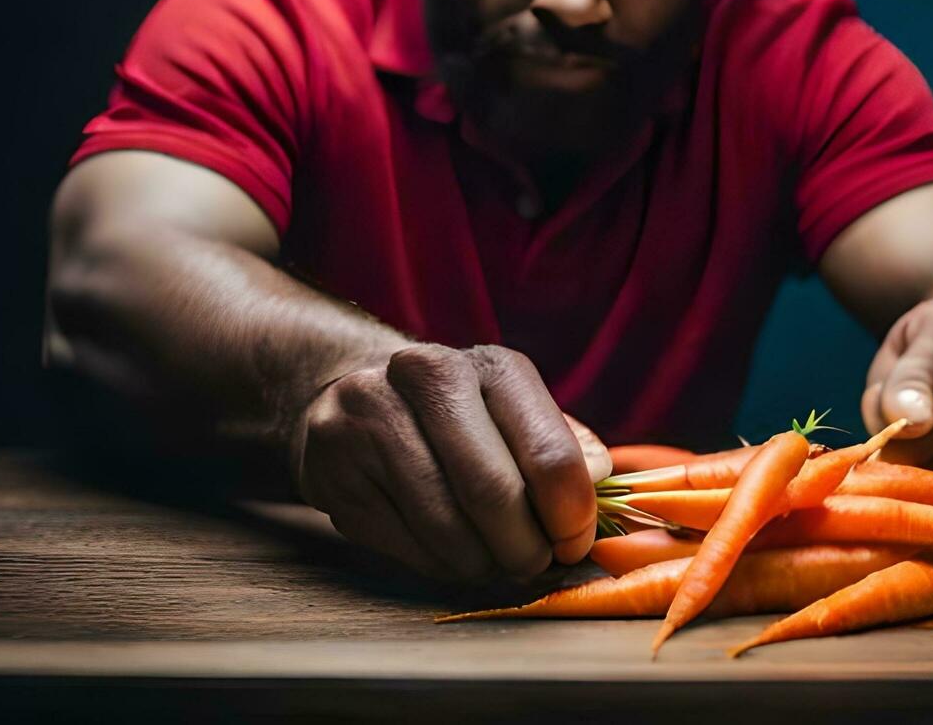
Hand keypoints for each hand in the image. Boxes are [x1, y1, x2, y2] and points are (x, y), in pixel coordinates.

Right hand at [291, 343, 600, 580]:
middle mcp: (427, 377)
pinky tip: (448, 552)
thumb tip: (599, 479)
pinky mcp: (333, 469)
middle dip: (526, 550)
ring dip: (482, 565)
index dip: (572, 517)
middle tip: (534, 564)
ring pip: (447, 530)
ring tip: (492, 560)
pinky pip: (405, 547)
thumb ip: (565, 447)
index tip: (573, 543)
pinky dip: (439, 566)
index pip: (551, 455)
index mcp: (491, 365)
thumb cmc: (459, 417)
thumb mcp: (517, 414)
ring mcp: (370, 421)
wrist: (352, 393)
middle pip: (495, 496)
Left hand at [860, 293, 932, 490]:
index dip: (912, 394)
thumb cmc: (911, 364)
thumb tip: (906, 421)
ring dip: (923, 474)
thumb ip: (894, 384)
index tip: (904, 422)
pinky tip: (930, 486)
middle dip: (902, 448)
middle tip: (876, 456)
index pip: (932, 363)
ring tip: (899, 467)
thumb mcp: (892, 357)